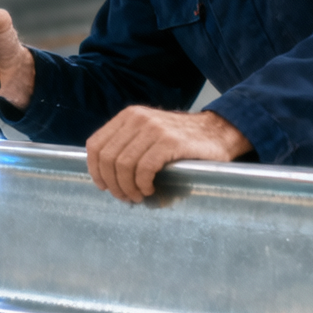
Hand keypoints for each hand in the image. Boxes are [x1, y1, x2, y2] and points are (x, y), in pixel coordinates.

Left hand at [86, 107, 252, 202]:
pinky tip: (150, 189)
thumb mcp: (149, 132)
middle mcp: (138, 118)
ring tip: (138, 196)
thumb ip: (128, 144)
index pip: (95, 144)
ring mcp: (154, 128)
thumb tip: (105, 174)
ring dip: (128, 187)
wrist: (218, 132)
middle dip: (113, 184)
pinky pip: (144, 168)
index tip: (103, 186)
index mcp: (128, 116)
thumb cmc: (181, 139)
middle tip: (124, 197)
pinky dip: (143, 184)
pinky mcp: (170, 141)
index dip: (94, 170)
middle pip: (108, 158)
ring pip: (124, 165)